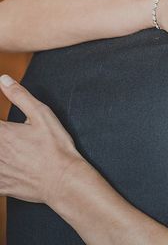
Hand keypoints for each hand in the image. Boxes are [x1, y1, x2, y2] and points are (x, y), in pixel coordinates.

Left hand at [0, 75, 83, 203]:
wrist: (63, 180)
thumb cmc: (56, 147)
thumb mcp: (42, 115)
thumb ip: (20, 96)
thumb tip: (3, 80)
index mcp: (2, 132)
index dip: (0, 124)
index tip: (5, 126)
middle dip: (2, 137)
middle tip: (12, 138)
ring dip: (1, 153)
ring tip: (12, 149)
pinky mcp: (0, 186)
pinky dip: (0, 170)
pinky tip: (7, 166)